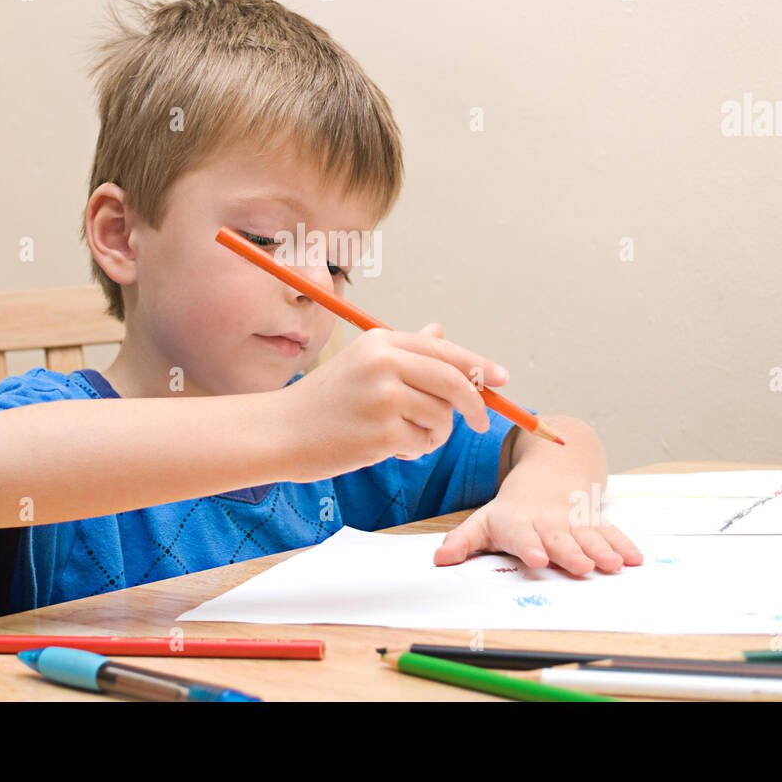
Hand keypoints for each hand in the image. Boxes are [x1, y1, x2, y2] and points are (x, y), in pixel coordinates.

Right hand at [282, 322, 508, 482]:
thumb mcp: (361, 365)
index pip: (444, 350)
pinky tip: (389, 448)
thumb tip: (440, 332)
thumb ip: (405, 351)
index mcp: (380, 341)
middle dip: (475, 404)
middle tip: (482, 422)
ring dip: (435, 433)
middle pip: (453, 381)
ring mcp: (383, 398)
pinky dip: (416, 449)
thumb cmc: (322, 401)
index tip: (502, 379)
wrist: (279, 432)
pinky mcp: (382, 432)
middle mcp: (384, 363)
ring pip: (442, 417)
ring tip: (405, 436)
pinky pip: (424, 442)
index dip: (478, 366)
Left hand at [433, 491, 643, 575]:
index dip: (529, 545)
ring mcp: (573, 520)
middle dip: (571, 551)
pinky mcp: (593, 521)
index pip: (522, 533)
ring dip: (602, 549)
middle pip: (560, 536)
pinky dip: (624, 544)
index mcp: (518, 520)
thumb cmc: (511, 510)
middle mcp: (548, 521)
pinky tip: (636, 558)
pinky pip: (610, 531)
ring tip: (614, 565)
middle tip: (581, 567)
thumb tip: (439, 559)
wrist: (548, 474)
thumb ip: (464, 541)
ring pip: (588, 535)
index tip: (537, 558)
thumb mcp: (484, 520)